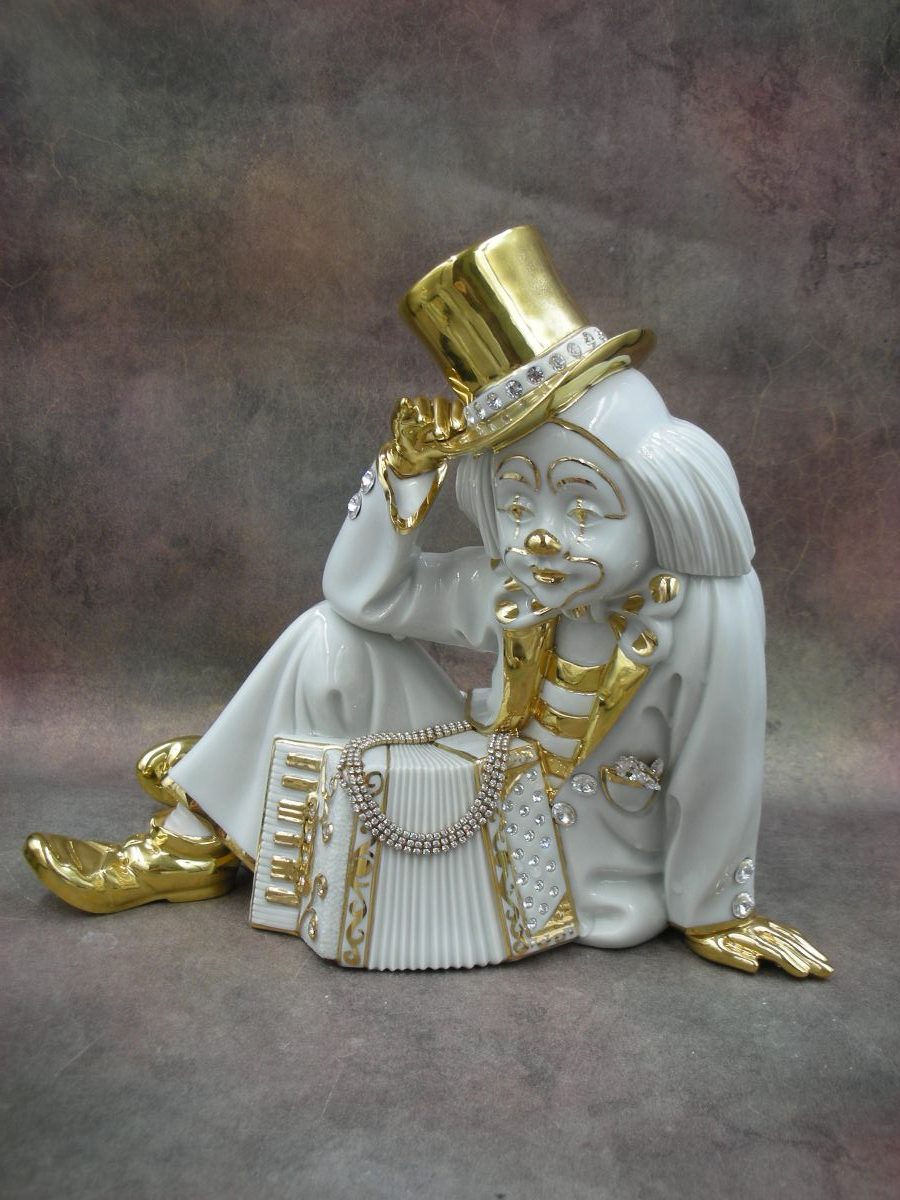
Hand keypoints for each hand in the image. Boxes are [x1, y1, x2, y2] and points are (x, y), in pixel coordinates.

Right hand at [382, 395, 467, 477]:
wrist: (413, 458)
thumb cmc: (436, 450)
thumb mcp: (452, 448)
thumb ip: (465, 441)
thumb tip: (482, 435)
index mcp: (450, 414)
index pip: (456, 405)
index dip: (458, 413)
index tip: (458, 426)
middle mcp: (436, 408)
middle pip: (440, 401)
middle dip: (441, 417)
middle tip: (441, 434)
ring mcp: (419, 408)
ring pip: (423, 400)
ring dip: (425, 411)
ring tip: (424, 423)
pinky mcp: (404, 410)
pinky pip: (405, 402)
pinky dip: (407, 405)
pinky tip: (411, 414)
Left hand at [685, 915, 832, 977]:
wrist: (697, 909)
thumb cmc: (703, 935)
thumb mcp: (712, 949)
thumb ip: (734, 958)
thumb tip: (756, 967)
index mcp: (748, 938)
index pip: (775, 952)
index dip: (791, 963)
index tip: (806, 974)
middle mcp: (759, 929)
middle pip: (789, 945)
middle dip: (809, 959)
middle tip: (827, 973)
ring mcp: (762, 924)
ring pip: (791, 937)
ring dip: (809, 950)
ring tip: (825, 963)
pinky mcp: (761, 921)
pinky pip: (785, 930)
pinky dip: (799, 938)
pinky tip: (807, 945)